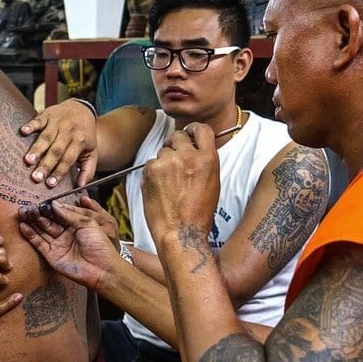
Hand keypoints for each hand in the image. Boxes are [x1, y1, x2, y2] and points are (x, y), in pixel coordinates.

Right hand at [19, 196, 120, 290]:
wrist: (102, 269)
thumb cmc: (100, 246)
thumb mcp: (87, 223)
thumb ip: (69, 214)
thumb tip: (54, 205)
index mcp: (76, 225)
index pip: (59, 213)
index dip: (49, 208)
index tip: (40, 202)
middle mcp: (65, 234)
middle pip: (48, 221)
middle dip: (37, 214)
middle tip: (27, 206)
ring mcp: (58, 244)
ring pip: (41, 231)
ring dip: (32, 222)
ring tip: (22, 212)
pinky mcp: (52, 255)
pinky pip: (39, 243)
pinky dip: (31, 235)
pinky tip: (24, 226)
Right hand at [21, 100, 98, 187]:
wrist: (82, 108)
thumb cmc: (84, 134)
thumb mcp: (92, 151)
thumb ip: (88, 170)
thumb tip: (81, 186)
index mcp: (79, 142)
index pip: (68, 160)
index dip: (59, 172)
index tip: (50, 184)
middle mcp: (69, 131)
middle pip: (56, 150)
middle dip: (45, 165)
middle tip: (36, 177)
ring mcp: (57, 122)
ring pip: (46, 137)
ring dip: (36, 149)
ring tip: (27, 160)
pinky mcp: (47, 114)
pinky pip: (38, 120)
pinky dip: (30, 125)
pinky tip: (23, 132)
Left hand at [141, 124, 220, 246]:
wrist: (180, 233)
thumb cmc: (198, 214)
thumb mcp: (212, 183)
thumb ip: (204, 162)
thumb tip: (194, 149)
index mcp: (207, 159)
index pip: (201, 129)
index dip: (193, 130)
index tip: (189, 134)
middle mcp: (187, 156)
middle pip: (177, 136)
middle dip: (175, 145)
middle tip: (174, 160)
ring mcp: (167, 163)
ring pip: (162, 151)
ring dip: (163, 162)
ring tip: (168, 183)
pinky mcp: (150, 171)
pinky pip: (150, 164)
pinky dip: (152, 173)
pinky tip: (159, 188)